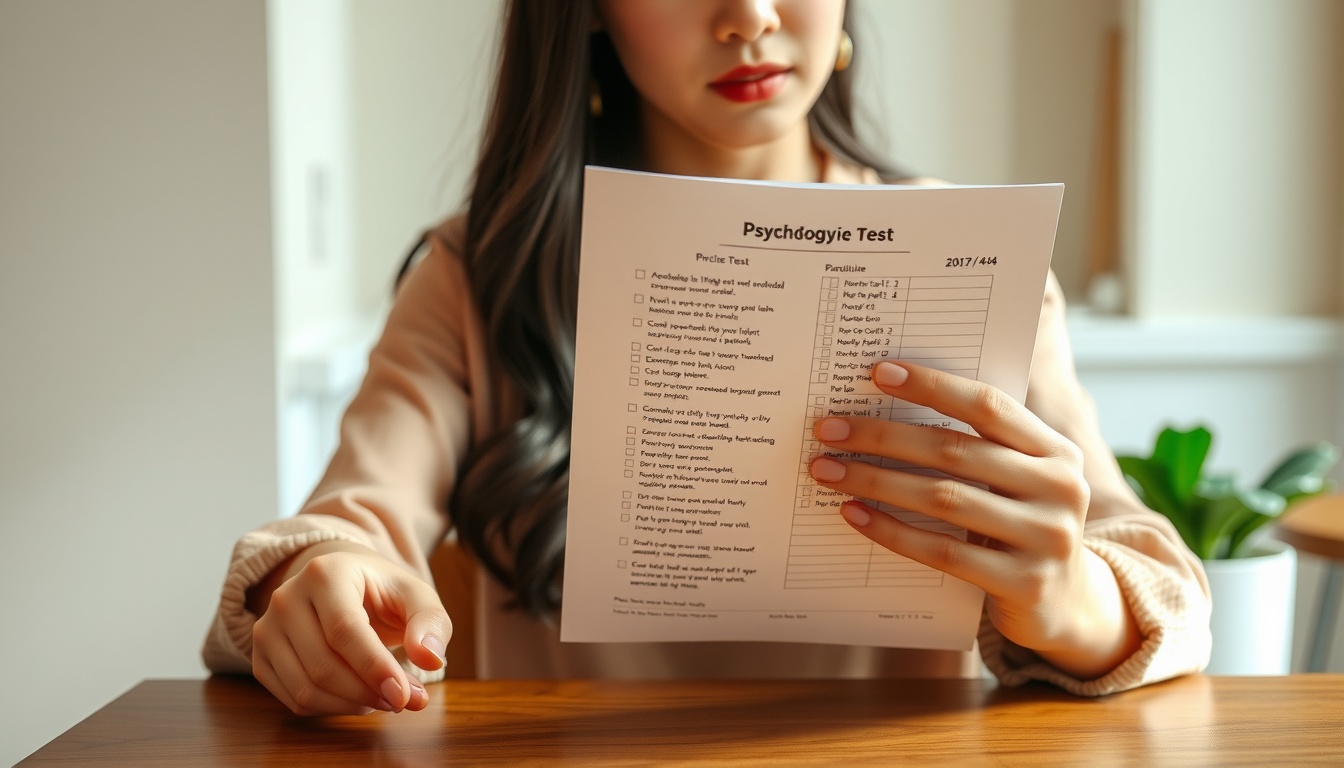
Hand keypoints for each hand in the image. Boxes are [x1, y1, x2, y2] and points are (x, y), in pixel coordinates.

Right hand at [250, 541, 450, 715]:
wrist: (343, 586)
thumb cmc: (382, 592)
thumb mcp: (416, 596)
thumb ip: (430, 622)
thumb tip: (430, 658)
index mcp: (324, 572)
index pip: (344, 630)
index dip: (374, 667)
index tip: (404, 695)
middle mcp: (286, 597)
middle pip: (323, 664)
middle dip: (368, 692)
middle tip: (404, 700)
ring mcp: (267, 628)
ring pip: (306, 688)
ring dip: (351, 705)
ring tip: (384, 698)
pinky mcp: (261, 657)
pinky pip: (293, 699)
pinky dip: (330, 709)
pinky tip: (356, 697)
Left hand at [807, 361, 1138, 678]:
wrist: (1067, 604)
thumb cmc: (1021, 526)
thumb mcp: (1017, 480)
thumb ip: (977, 447)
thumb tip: (887, 408)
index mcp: (1056, 450)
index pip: (988, 406)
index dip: (933, 386)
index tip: (877, 373)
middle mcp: (1060, 488)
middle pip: (955, 451)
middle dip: (883, 437)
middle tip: (829, 430)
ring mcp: (1047, 537)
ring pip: (943, 499)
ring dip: (875, 481)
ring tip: (827, 470)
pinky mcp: (1024, 583)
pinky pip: (943, 552)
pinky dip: (891, 530)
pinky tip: (854, 514)